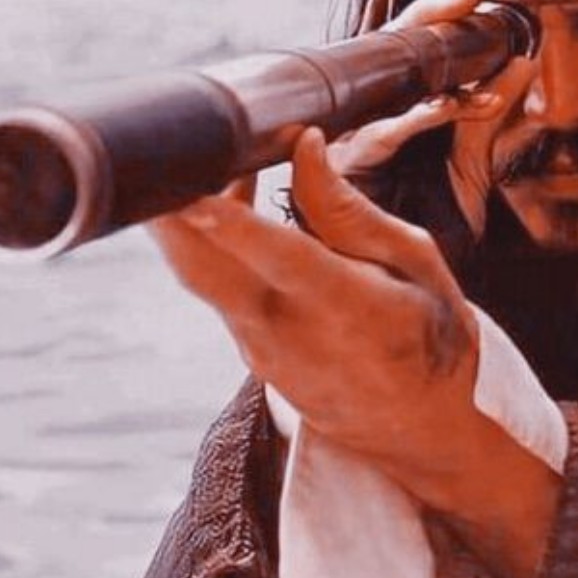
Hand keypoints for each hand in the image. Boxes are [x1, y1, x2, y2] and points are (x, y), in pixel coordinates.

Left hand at [149, 127, 478, 463]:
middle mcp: (289, 333)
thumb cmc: (431, 334)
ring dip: (182, 219)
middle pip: (204, 270)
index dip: (230, 220)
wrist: (421, 428)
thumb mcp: (416, 262)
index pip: (277, 257)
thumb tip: (305, 149)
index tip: (189, 186)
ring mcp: (259, 349)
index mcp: (346, 306)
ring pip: (202, 276)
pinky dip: (208, 243)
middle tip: (146, 151)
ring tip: (190, 156)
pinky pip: (218, 289)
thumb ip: (351, 211)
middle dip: (165, 211)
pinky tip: (221, 200)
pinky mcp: (249, 353)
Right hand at [328, 0, 534, 237]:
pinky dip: (414, 119)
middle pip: (391, 44)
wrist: (409, 288)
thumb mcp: (471, 161)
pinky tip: (446, 109)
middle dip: (431, 18)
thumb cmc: (431, 220)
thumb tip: (523, 63)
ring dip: (432, 71)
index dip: (441, 11)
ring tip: (472, 61)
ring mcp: (348, 136)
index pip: (411, 39)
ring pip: (385, 85)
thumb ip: (490, 115)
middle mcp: (365, 111)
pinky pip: (378, 134)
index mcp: (394, 102)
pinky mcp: (338, 170)